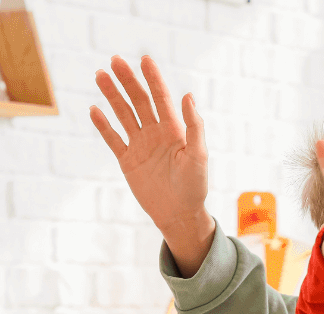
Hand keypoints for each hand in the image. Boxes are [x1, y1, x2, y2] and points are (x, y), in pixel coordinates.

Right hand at [91, 55, 213, 275]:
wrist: (179, 214)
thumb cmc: (195, 186)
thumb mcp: (199, 155)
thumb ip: (193, 126)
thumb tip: (188, 96)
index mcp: (174, 130)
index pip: (161, 98)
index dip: (153, 78)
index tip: (144, 59)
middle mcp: (156, 133)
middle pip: (139, 101)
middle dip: (128, 81)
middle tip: (115, 60)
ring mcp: (140, 145)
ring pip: (123, 114)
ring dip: (112, 96)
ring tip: (100, 75)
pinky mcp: (127, 160)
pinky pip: (112, 138)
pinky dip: (103, 125)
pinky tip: (94, 110)